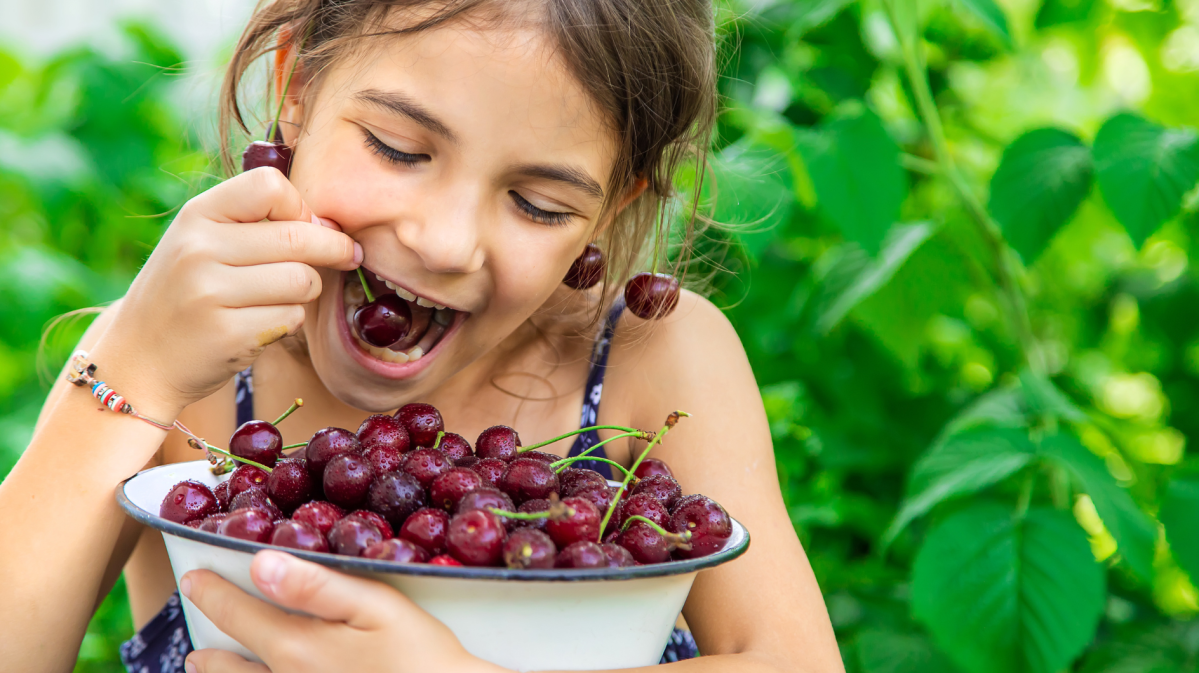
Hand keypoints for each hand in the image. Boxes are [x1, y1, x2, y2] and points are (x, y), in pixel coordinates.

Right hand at [87, 168, 361, 420]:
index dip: (300, 206)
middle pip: (298, 237)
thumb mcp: (203, 242)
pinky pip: (293, 317)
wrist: (139, 359)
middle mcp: (198, 250)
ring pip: (303, 279)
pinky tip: (262, 323)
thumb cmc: (188, 293)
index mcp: (196, 216)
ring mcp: (210, 293)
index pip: (269, 185)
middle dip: (333, 248)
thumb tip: (331, 227)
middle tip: (347, 256)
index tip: (307, 225)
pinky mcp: (228, 334)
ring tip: (280, 296)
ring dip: (308, 289)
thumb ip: (255, 224)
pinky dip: (289, 320)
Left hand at [181, 550, 505, 672]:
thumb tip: (260, 563)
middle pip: (230, 667)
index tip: (192, 578)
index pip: (238, 615)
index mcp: (295, 647)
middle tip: (196, 648)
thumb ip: (317, 585)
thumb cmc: (420, 654)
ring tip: (206, 669)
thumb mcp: (377, 606)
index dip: (211, 593)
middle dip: (209, 652)